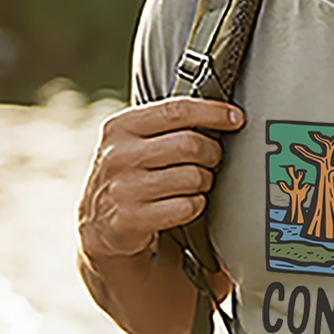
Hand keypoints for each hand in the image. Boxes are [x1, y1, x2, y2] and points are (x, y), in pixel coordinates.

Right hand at [78, 98, 244, 262]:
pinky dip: (195, 205)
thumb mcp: (134, 141)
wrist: (97, 223)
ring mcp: (124, 188)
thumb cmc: (128, 174)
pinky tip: (184, 204)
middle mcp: (119, 155)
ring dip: (204, 181)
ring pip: (193, 176)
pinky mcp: (132, 218)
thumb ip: (167, 125)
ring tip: (195, 184)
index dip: (213, 112)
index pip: (176, 110)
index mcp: (121, 127)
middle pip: (191, 144)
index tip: (235, 118)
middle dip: (212, 153)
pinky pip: (187, 206)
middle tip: (211, 160)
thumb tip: (220, 115)